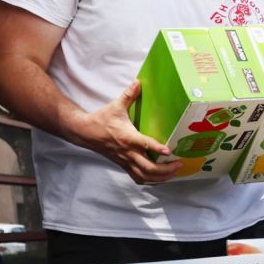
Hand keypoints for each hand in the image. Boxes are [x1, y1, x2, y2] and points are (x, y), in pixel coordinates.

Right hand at [64, 81, 180, 184]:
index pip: (144, 144)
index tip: (169, 151)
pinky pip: (138, 178)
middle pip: (148, 168)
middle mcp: (128, 152)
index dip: (157, 148)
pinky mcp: (124, 165)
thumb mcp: (116, 106)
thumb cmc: (102, 119)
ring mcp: (126, 161)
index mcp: (127, 137)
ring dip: (161, 177)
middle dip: (166, 169)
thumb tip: (138, 82)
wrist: (84, 132)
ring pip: (145, 176)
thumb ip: (129, 95)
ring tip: (174, 172)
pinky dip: (151, 181)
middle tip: (179, 164)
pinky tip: (161, 178)